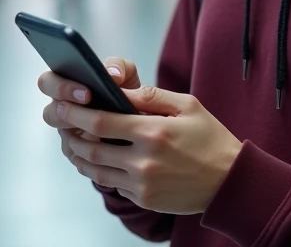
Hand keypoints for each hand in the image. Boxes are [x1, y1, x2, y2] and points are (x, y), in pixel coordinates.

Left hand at [38, 62, 240, 214]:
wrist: (231, 181)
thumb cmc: (210, 138)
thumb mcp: (187, 105)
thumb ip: (151, 96)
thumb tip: (120, 90)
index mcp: (153, 131)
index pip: (101, 121)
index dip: (76, 112)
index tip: (62, 104)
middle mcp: (144, 160)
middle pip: (91, 146)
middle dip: (71, 132)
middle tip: (60, 121)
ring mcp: (143, 184)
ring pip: (96, 169)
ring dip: (79, 154)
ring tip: (72, 140)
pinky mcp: (145, 199)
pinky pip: (113, 184)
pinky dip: (100, 170)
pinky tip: (96, 159)